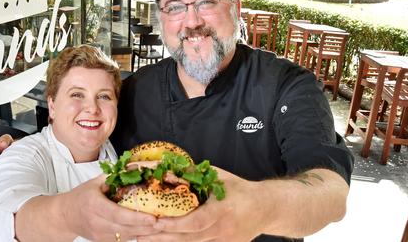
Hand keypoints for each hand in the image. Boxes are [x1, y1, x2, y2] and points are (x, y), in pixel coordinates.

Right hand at [61, 174, 158, 240]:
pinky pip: (123, 240)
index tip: (152, 218)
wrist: (65, 216)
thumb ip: (116, 177)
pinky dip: (136, 235)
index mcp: (94, 204)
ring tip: (160, 226)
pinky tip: (147, 230)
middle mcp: (96, 222)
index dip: (136, 218)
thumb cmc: (82, 196)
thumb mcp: (96, 182)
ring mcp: (99, 235)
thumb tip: (138, 168)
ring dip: (144, 233)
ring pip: (126, 236)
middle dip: (146, 227)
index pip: (117, 214)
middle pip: (125, 228)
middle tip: (163, 222)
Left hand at [139, 167, 263, 241]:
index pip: (194, 222)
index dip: (173, 225)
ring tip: (145, 241)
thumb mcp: (220, 177)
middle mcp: (223, 229)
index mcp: (222, 210)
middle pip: (189, 239)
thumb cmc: (241, 190)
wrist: (267, 208)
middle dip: (162, 238)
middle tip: (139, 236)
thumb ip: (195, 175)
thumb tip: (168, 171)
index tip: (154, 223)